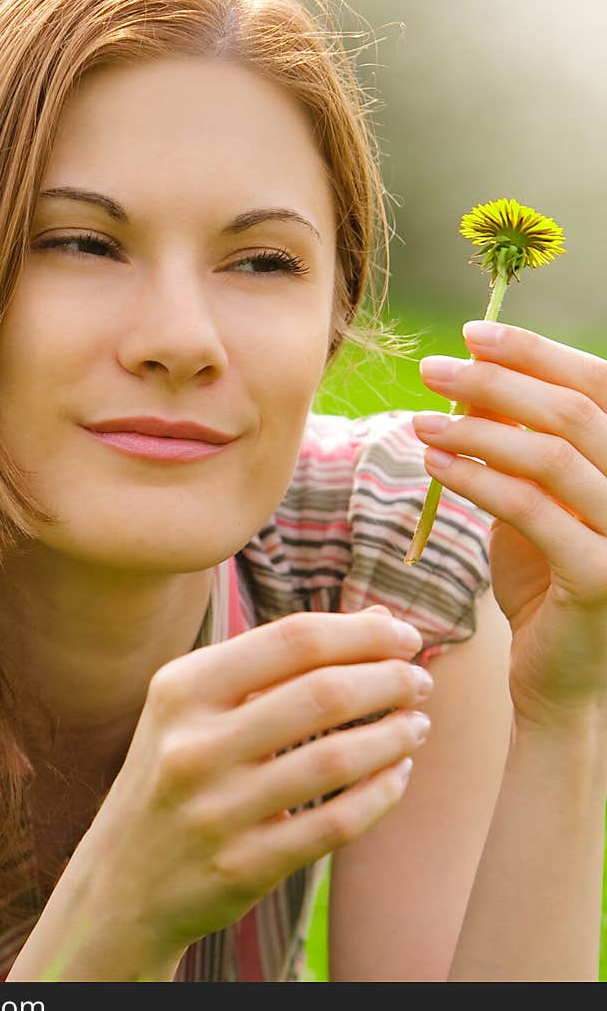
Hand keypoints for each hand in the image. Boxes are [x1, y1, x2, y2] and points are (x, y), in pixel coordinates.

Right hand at [72, 609, 429, 960]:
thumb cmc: (175, 771)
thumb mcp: (197, 705)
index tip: (403, 635)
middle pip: (322, 693)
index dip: (361, 633)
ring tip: (416, 724)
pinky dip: (380, 794)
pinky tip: (396, 774)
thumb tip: (376, 617)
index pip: (293, 639)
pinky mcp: (242, 867)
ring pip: (336, 760)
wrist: (121, 880)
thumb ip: (278, 659)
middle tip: (419, 680)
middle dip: (389, 679)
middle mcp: (193, 744)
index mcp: (182, 688)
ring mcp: (216, 810)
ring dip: (393, 735)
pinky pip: (335, 823)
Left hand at [413, 322, 606, 728]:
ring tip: (421, 418)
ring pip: (553, 455)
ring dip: (478, 427)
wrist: (557, 677)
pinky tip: (434, 462)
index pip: (600, 383)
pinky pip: (531, 510)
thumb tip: (478, 373)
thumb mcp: (534, 500)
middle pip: (576, 410)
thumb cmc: (545, 582)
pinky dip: (476, 478)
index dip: (538, 351)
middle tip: (432, 368)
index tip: (473, 333)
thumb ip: (520, 442)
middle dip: (497, 380)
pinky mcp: (600, 577)